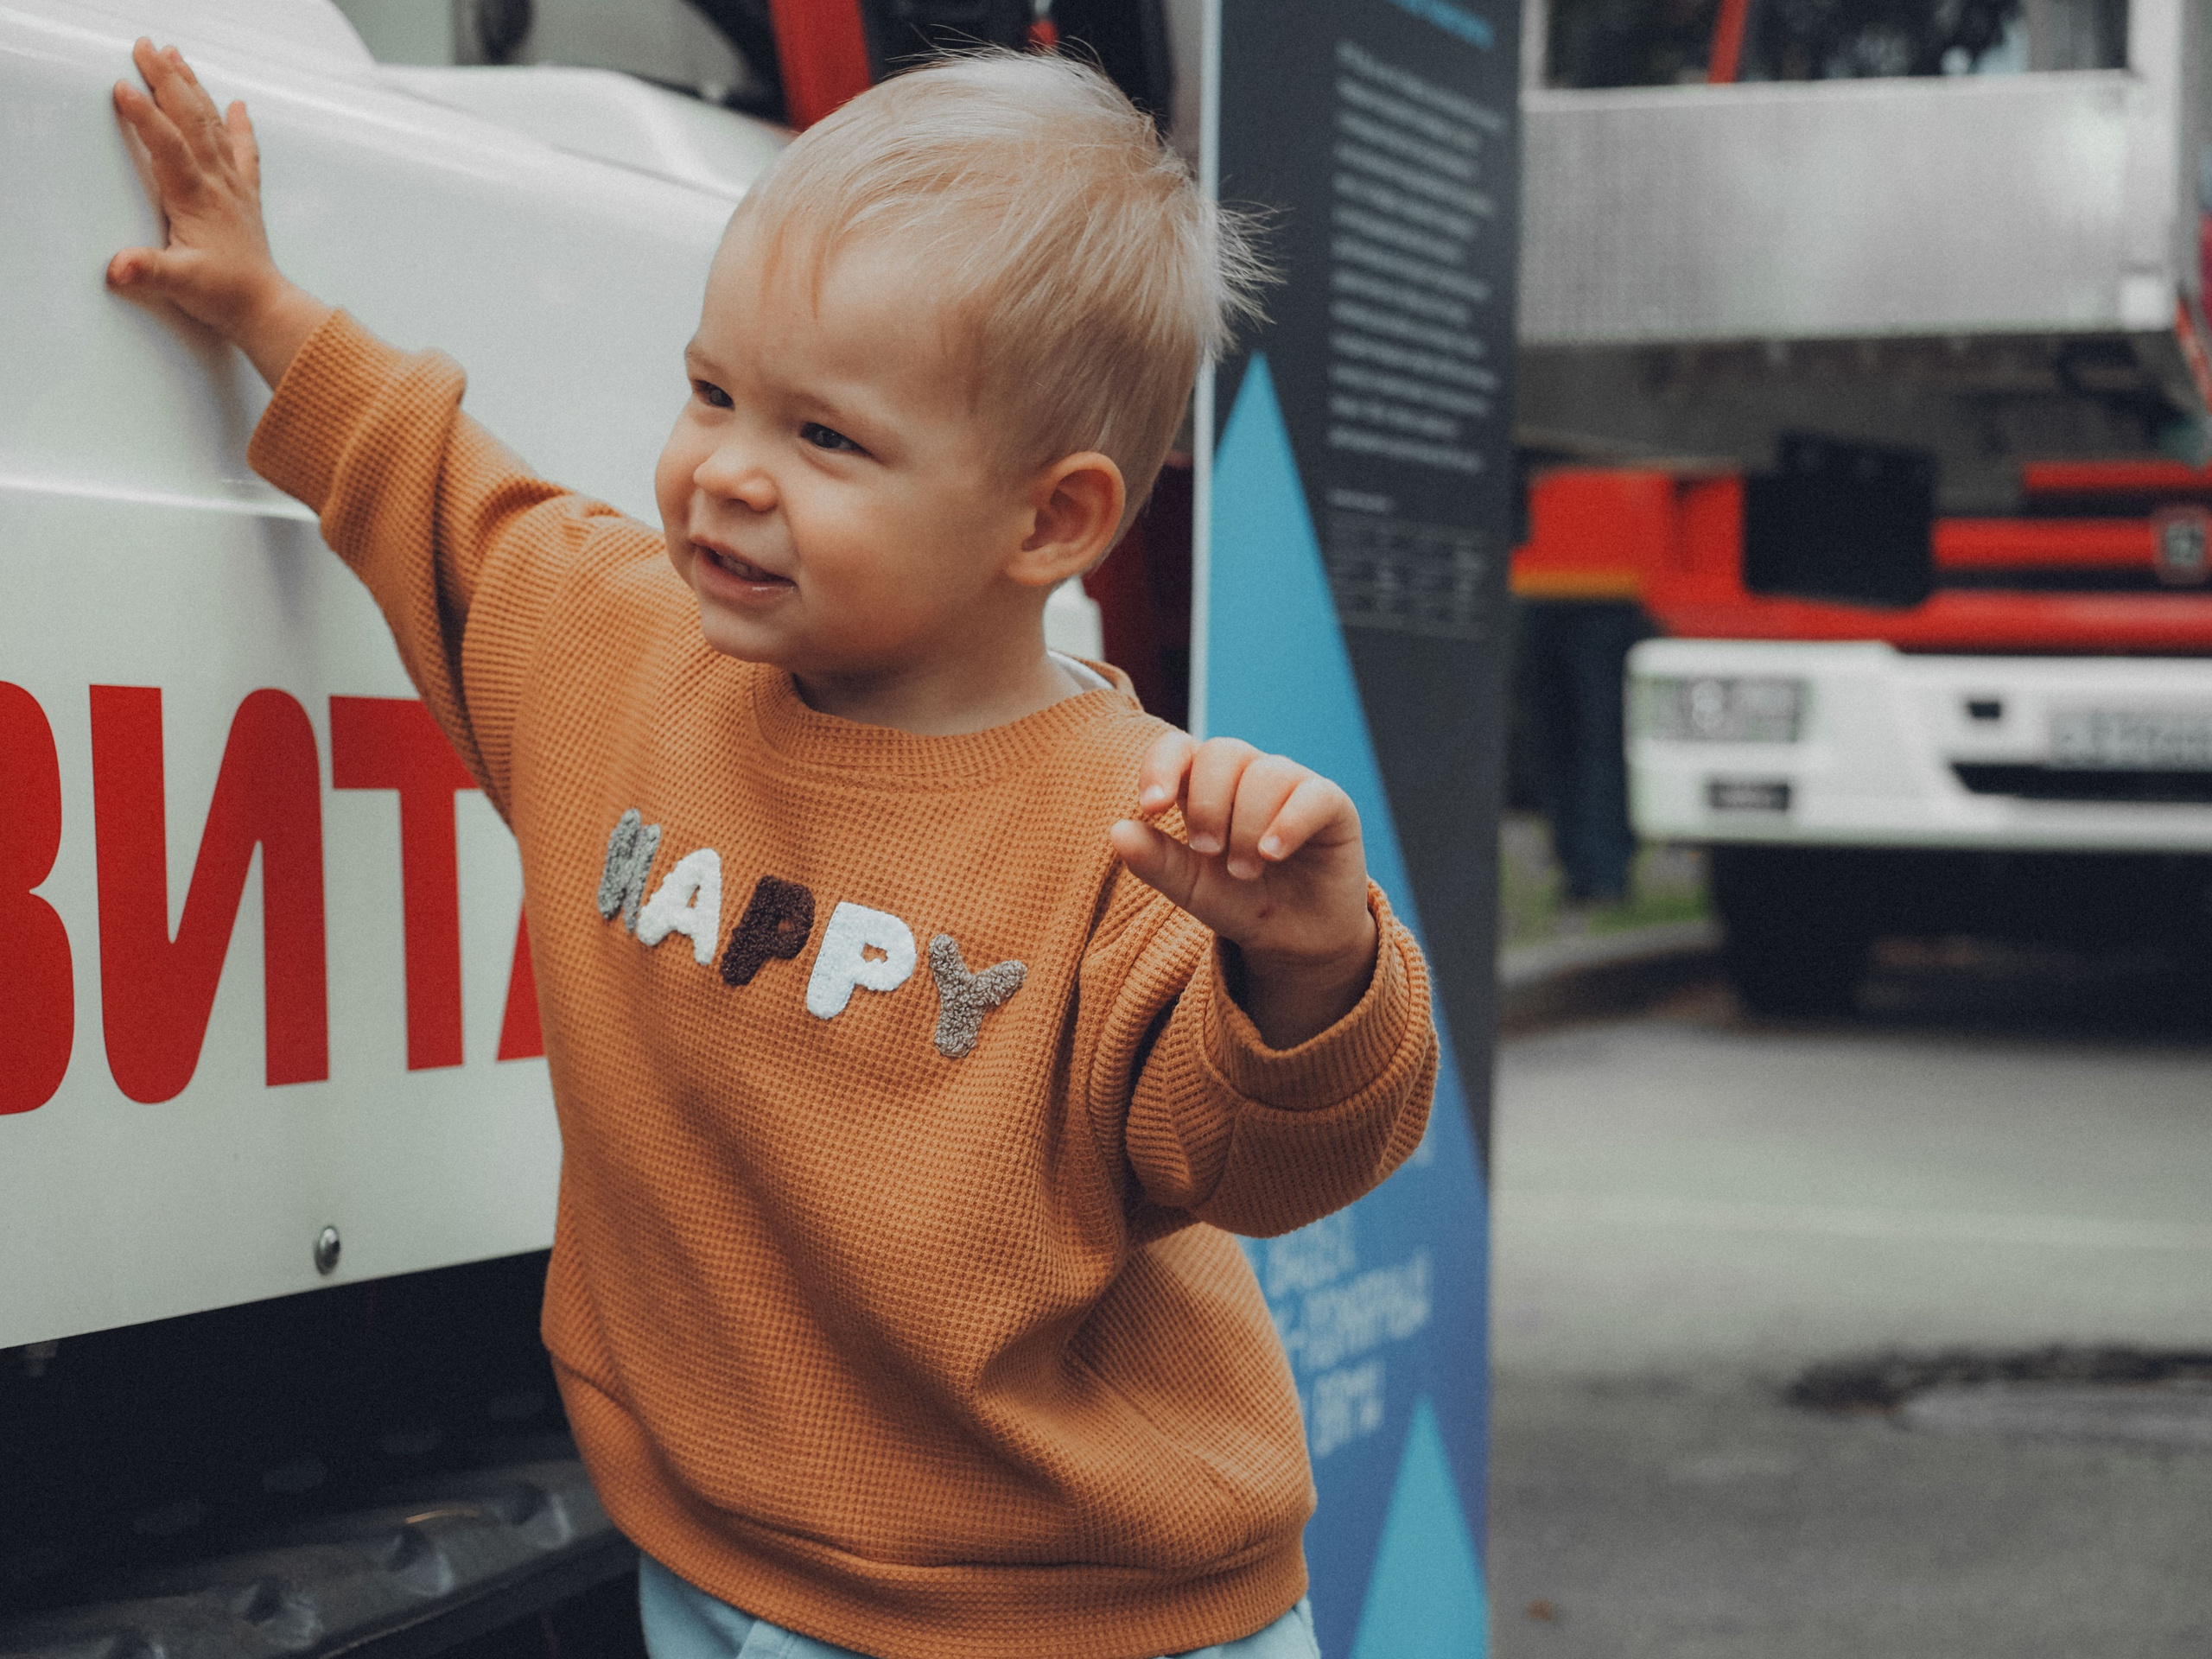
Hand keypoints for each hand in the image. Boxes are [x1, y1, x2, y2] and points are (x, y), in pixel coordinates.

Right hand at [107, 39, 329, 385]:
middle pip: (190, 119)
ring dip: (193, 89)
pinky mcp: (244, 197)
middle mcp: (218, 184)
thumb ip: (148, 271)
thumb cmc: (224, 295)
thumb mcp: (179, 284)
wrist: (265, 309)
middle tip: (146, 46)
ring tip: (176, 57)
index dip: (145, 116)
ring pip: (212, 125)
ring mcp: (233, 187)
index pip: (167, 146)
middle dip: (167, 80)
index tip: (123, 87)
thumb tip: (120, 267)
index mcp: (197, 198)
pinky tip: (238, 105)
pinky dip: (239, 126)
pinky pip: (244, 152)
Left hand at [1110, 733, 1378, 1048]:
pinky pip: (1311, 794)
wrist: (1295, 939)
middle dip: (1208, 805)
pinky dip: (1287, 823)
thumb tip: (1117, 831)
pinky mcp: (1332, 805)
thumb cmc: (1239, 902)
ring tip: (1244, 872)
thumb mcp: (1190, 888)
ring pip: (1265, 774)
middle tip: (1207, 852)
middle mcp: (1249, 775)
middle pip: (1222, 753)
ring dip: (1247, 826)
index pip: (1180, 748)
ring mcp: (1292, 786)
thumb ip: (1156, 861)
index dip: (1162, 766)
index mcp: (1207, 786)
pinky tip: (1272, 854)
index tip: (1152, 807)